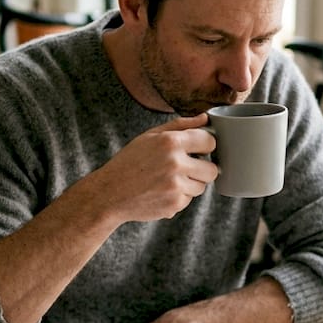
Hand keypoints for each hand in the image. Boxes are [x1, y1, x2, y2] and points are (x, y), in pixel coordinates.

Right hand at [88, 114, 217, 222]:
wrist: (110, 193)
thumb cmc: (130, 161)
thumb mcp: (150, 136)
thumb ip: (180, 125)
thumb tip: (206, 117)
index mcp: (170, 142)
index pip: (210, 141)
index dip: (205, 145)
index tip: (199, 149)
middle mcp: (175, 163)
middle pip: (213, 169)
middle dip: (203, 169)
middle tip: (186, 168)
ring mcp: (176, 186)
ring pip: (201, 186)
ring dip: (190, 184)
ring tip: (168, 180)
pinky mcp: (174, 204)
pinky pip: (189, 200)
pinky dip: (178, 197)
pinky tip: (161, 192)